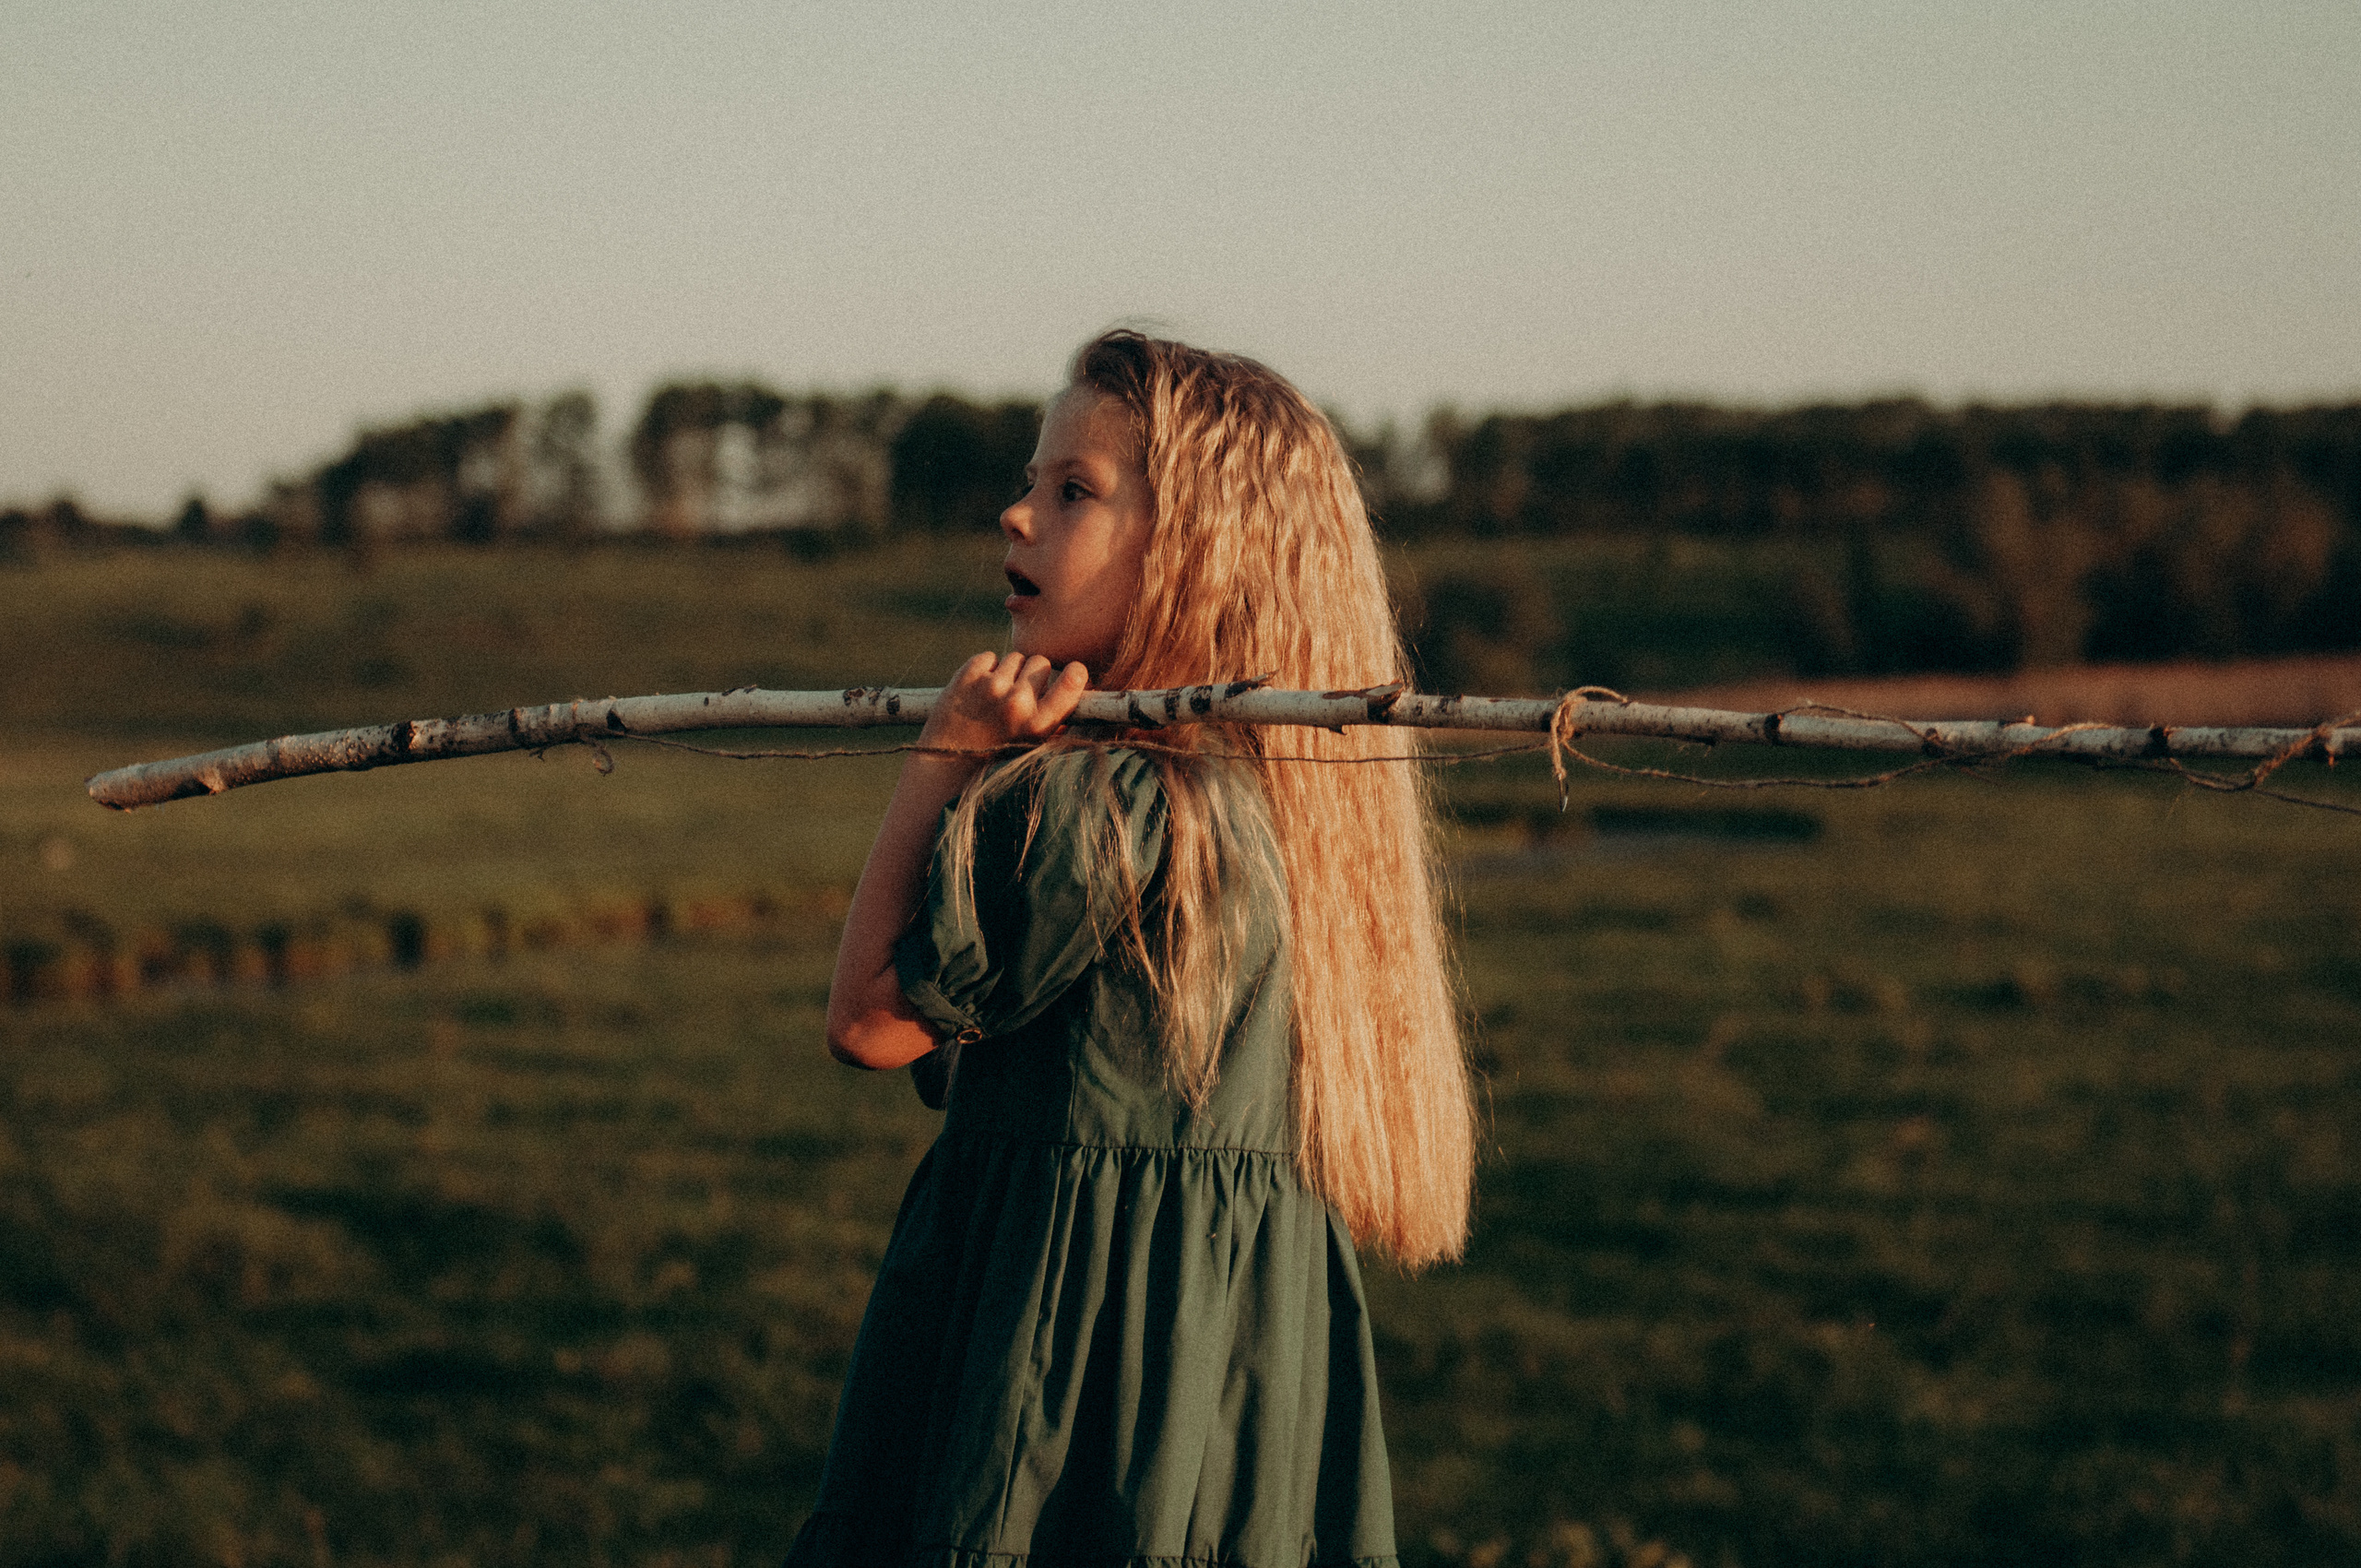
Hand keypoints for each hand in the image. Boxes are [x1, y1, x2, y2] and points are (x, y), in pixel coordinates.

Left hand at [919, 652, 1089, 757]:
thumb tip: (1084, 686)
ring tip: (995, 697)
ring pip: (1015, 658)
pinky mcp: (968, 675)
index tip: (1072, 672)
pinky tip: (977, 692)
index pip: (1072, 680)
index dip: (1074, 673)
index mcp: (1039, 724)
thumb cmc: (996, 753)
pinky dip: (986, 669)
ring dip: (1008, 672)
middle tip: (1019, 694)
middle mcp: (1017, 703)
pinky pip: (990, 657)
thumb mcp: (1033, 745)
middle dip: (1033, 674)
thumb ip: (1059, 720)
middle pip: (1041, 663)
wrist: (946, 761)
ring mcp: (991, 687)